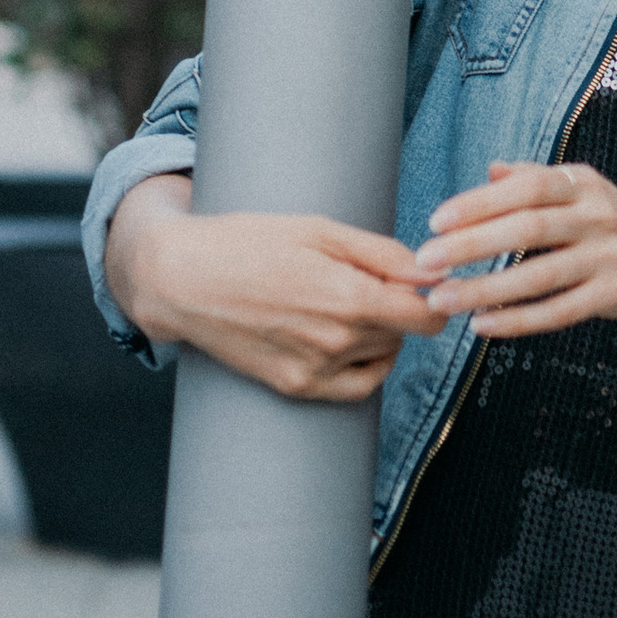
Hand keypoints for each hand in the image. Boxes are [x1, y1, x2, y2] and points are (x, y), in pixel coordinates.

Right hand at [122, 194, 446, 403]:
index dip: (434, 297)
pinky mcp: (295, 387)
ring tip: (346, 302)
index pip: (426, 316)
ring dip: (380, 334)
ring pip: (382, 357)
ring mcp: (315, 370)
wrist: (182, 280)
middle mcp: (337, 341)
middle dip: (399, 307)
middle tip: (368, 279)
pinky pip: (356, 387)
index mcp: (349, 297)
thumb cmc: (247, 243)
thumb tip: (429, 272)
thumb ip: (381, 254)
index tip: (427, 284)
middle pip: (403, 333)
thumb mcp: (319, 230)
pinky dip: (365, 366)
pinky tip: (348, 340)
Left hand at [411, 161, 616, 340]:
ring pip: (539, 276)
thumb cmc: (614, 227)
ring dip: (486, 289)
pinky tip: (483, 325)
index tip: (436, 221)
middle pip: (528, 228)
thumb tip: (489, 170)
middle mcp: (597, 215)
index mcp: (582, 183)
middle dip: (472, 246)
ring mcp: (609, 256)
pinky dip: (518, 320)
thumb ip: (536, 180)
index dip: (480, 203)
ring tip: (443, 300)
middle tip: (426, 263)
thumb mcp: (583, 192)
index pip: (526, 187)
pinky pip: (560, 311)